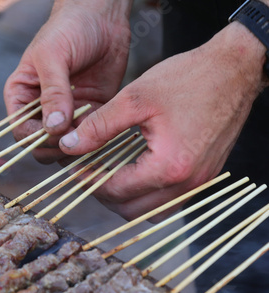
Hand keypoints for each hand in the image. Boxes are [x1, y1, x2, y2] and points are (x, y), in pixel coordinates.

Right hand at [4, 0, 131, 163]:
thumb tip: (52, 127)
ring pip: (66, 146)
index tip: (57, 132)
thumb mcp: (53, 56)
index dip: (36, 138)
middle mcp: (41, 110)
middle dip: (57, 146)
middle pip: (41, 145)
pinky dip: (96, 141)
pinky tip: (105, 132)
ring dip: (77, 147)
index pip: (21, 131)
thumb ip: (52, 92)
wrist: (102, 17)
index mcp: (22, 96)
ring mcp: (66, 114)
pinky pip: (89, 137)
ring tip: (93, 134)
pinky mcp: (89, 114)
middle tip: (77, 138)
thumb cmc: (69, 29)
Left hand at [59, 22, 267, 220]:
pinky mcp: (204, 176)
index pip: (116, 190)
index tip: (74, 169)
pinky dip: (147, 196)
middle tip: (88, 173)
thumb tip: (70, 145)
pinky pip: (169, 202)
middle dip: (104, 195)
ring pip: (151, 212)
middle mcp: (187, 183)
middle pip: (132, 211)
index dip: (89, 181)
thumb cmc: (189, 78)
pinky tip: (134, 174)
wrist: (234, 69)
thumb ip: (98, 126)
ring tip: (108, 175)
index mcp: (169, 166)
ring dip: (125, 200)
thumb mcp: (135, 99)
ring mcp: (199, 183)